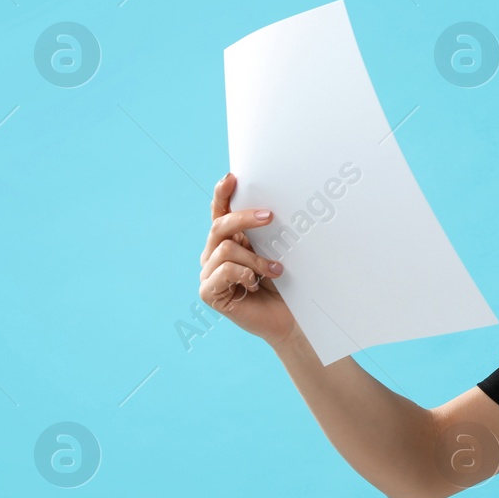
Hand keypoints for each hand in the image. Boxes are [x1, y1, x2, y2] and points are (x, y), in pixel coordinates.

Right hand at [199, 173, 298, 346]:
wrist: (290, 320)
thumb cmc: (285, 286)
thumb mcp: (276, 251)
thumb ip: (265, 232)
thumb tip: (269, 208)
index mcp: (228, 240)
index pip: (220, 211)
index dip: (222, 193)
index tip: (232, 177)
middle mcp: (213, 255)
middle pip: (220, 225)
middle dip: (244, 218)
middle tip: (270, 216)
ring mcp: (208, 273)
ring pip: (225, 249)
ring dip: (255, 259)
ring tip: (274, 271)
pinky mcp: (209, 292)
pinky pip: (225, 270)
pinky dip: (245, 274)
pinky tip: (256, 285)